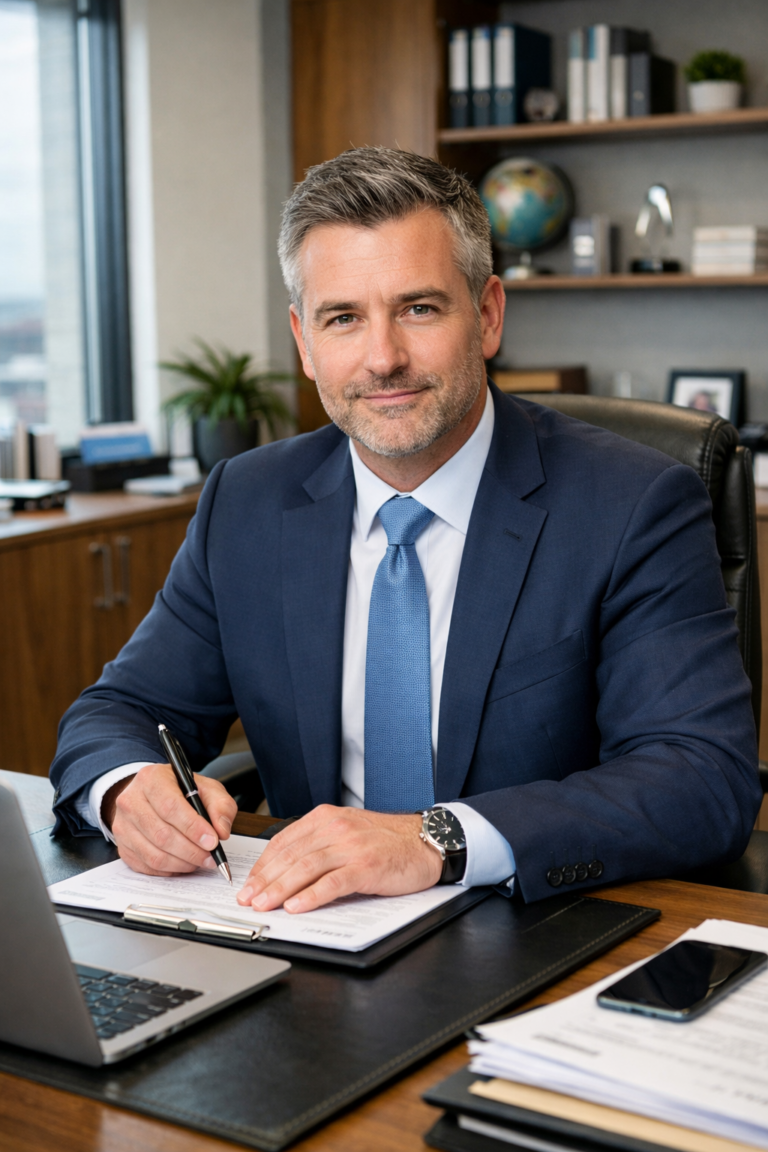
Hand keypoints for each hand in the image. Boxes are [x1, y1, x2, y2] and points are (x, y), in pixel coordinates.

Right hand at [103, 763, 236, 875]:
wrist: (152, 795)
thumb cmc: (180, 791)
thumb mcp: (206, 788)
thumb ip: (220, 806)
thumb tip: (222, 831)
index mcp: (151, 779)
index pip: (170, 807)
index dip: (193, 828)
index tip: (212, 841)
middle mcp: (131, 801)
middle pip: (162, 834)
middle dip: (191, 851)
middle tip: (211, 857)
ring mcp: (123, 825)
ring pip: (154, 854)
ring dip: (182, 863)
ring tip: (200, 861)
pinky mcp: (122, 846)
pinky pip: (147, 866)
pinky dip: (169, 870)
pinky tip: (183, 863)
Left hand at [236, 805, 442, 913]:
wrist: (425, 841)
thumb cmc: (387, 840)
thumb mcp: (348, 831)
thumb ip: (319, 843)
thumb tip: (287, 869)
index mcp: (326, 817)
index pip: (284, 841)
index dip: (263, 865)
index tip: (249, 883)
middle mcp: (335, 827)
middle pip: (290, 855)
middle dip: (265, 880)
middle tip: (248, 899)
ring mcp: (351, 846)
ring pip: (305, 868)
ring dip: (280, 889)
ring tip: (263, 905)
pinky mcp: (366, 866)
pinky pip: (332, 883)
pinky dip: (311, 896)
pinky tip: (296, 906)